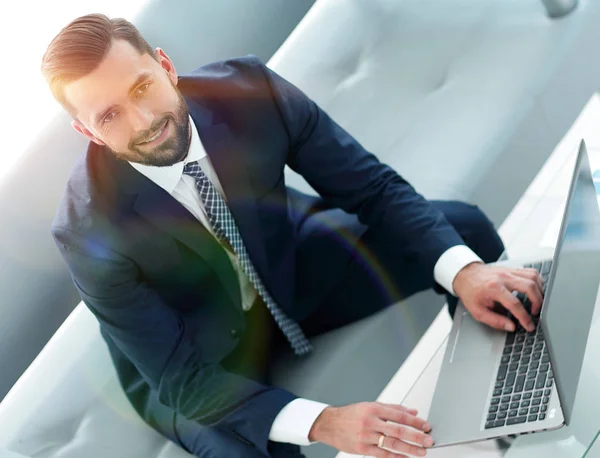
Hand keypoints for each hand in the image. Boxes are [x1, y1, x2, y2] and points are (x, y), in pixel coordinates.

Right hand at [308, 402, 432, 456]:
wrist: (329, 424)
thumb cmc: (351, 414)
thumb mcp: (370, 406)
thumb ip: (393, 408)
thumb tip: (412, 411)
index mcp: (374, 409)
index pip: (399, 415)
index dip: (415, 421)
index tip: (426, 426)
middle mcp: (370, 421)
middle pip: (398, 430)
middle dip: (416, 436)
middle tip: (428, 440)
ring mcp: (366, 436)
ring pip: (392, 443)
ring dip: (409, 448)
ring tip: (421, 451)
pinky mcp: (361, 449)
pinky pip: (382, 454)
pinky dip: (395, 457)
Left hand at [453, 262, 542, 331]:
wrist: (465, 275)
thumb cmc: (470, 292)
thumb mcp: (477, 311)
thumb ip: (494, 321)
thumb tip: (511, 327)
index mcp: (493, 288)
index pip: (515, 304)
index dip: (524, 317)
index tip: (529, 326)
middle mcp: (503, 278)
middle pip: (529, 287)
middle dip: (537, 302)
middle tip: (535, 313)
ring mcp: (509, 271)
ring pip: (533, 277)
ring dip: (539, 291)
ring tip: (536, 303)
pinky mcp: (512, 269)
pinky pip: (531, 272)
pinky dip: (537, 282)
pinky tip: (535, 291)